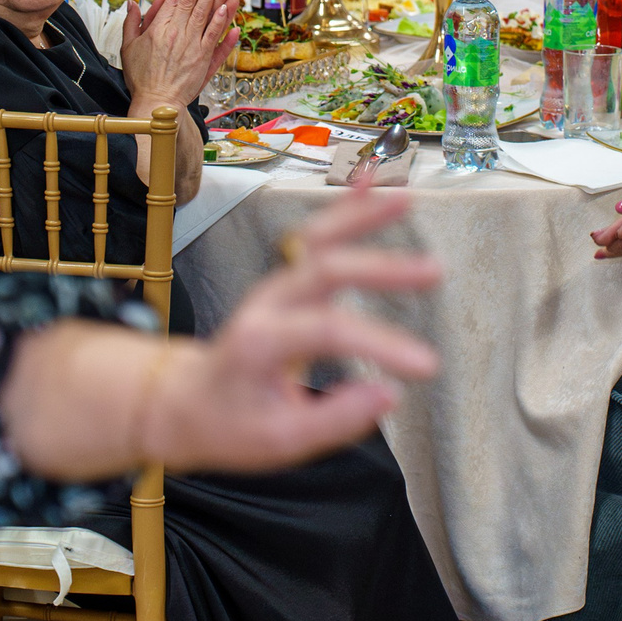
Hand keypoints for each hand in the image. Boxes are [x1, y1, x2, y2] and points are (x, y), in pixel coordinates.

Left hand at [0, 187, 440, 479]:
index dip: (380, 343)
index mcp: (261, 342)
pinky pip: (315, 234)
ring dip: (360, 216)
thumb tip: (389, 396)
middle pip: (325, 269)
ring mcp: (276, 285)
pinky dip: (343, 204)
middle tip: (435, 270)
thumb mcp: (278, 442)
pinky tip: (371, 178)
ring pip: (318, 238)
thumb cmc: (230, 425)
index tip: (427, 366)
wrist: (186, 401)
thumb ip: (334, 419)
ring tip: (405, 198)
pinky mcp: (286, 279)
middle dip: (381, 266)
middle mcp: (268, 303)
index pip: (328, 332)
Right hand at [121, 0, 243, 108]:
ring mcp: (194, 46)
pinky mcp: (205, 60)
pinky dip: (223, 23)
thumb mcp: (128, 47)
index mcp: (160, 28)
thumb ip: (133, 22)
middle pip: (195, 2)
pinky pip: (216, 37)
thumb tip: (135, 3)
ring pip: (209, 15)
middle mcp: (179, 34)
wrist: (156, 103)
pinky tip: (229, 10)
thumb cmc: (141, 78)